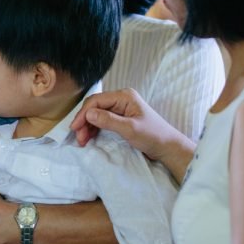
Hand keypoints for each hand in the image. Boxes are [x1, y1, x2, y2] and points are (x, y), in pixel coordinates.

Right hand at [71, 88, 193, 182]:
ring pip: (97, 114)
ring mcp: (121, 108)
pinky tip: (89, 138)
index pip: (97, 101)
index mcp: (124, 96)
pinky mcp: (121, 118)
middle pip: (95, 107)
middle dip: (84, 121)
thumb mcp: (130, 129)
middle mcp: (121, 99)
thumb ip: (108, 120)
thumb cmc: (153, 136)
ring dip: (88, 126)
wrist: (168, 147)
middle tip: (78, 138)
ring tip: (82, 141)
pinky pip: (102, 120)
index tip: (75, 128)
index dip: (83, 114)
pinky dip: (94, 129)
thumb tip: (88, 114)